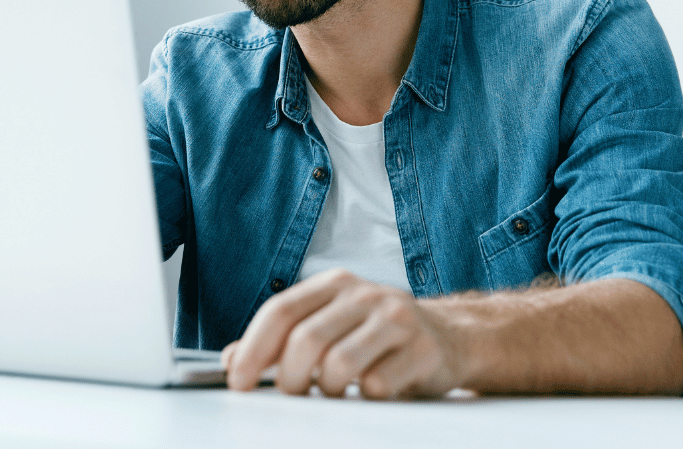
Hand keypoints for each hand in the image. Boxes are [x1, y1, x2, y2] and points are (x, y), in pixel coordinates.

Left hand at [220, 268, 466, 398]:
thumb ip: (282, 339)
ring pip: (339, 364)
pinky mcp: (423, 349)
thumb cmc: (380, 335)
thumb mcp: (331, 324)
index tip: (237, 381)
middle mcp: (365, 295)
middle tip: (290, 394)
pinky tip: (371, 390)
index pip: (281, 311)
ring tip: (333, 391)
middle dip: (287, 377)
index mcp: (335, 284)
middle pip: (306, 339)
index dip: (252, 349)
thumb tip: (230, 360)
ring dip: (326, 390)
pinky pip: (377, 385)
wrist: (452, 338)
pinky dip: (364, 398)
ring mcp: (397, 319)